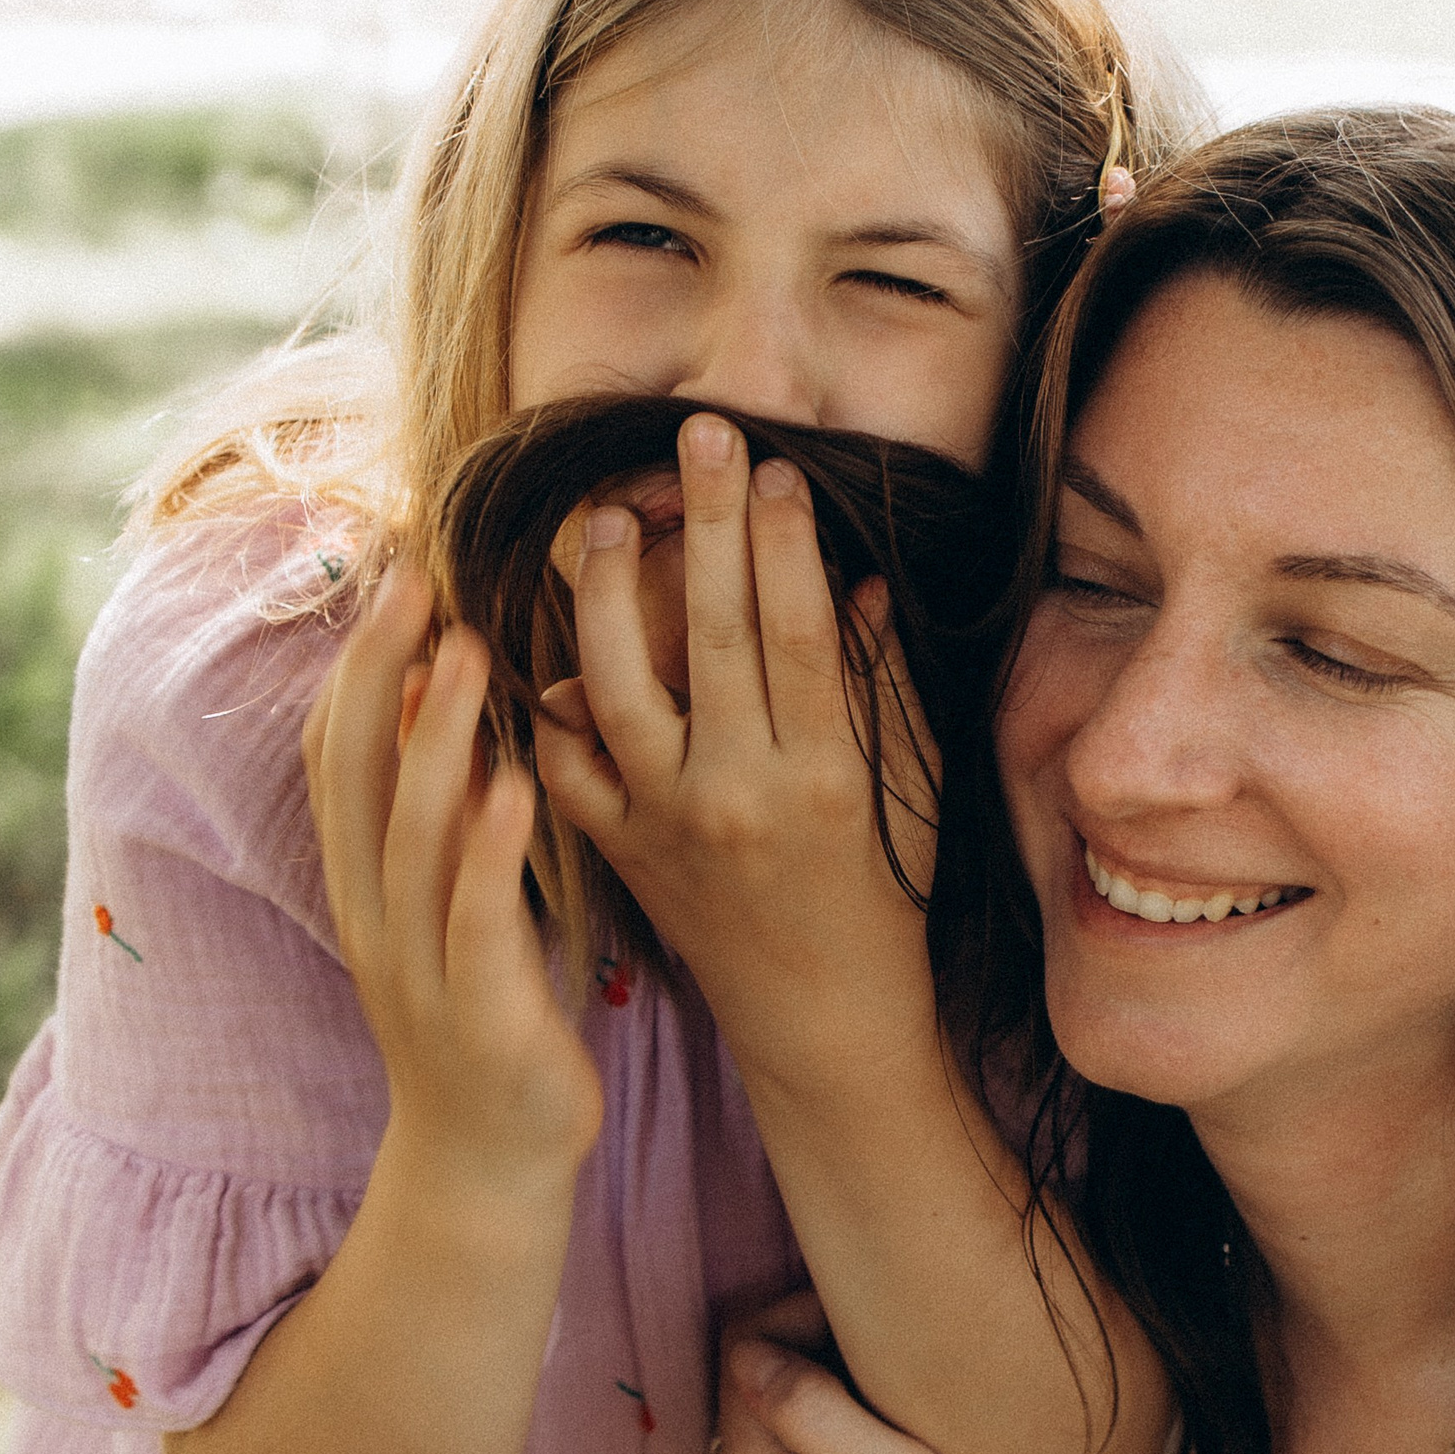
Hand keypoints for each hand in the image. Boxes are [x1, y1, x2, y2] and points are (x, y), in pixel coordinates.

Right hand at [305, 564, 601, 1192]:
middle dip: (377, 672)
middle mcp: (372, 912)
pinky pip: (475, 917)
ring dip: (435, 738)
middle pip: (354, 773)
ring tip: (467, 651)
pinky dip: (490, 848)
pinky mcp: (476, 1011)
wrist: (487, 1161)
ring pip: (411, 834)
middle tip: (415, 579)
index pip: (335, 752)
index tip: (390, 571)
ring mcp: (416, 964)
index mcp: (362, 882)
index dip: (354, 662)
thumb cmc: (483, 1013)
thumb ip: (437, 811)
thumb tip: (433, 696)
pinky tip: (516, 782)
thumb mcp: (446, 901)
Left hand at [533, 414, 939, 1087]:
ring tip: (610, 518)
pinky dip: (553, 708)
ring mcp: (670, 825)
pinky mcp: (623, 852)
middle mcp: (740, 797)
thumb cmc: (884, 899)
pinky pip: (572, 767)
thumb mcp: (909, 794)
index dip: (786, 544)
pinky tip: (545, 643)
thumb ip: (884, 688)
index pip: (799, 634)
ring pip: (621, 690)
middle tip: (698, 433)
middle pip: (716, 637)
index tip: (777, 469)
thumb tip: (861, 582)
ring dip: (609, 595)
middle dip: (708, 525)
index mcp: (825, 779)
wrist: (822, 1019)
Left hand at [707, 1294, 1072, 1453]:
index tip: (876, 1321)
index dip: (805, 1320)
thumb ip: (813, 1411)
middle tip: (894, 1365)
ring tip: (895, 1414)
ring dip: (815, 1417)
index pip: (744, 1360)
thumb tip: (750, 1352)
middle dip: (807, 1365)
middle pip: (746, 1407)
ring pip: (763, 1452)